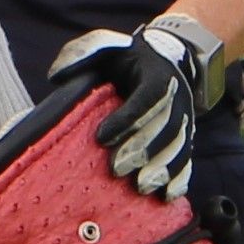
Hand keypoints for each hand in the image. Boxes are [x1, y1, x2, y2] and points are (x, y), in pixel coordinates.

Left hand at [52, 12, 227, 200]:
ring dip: (162, 169)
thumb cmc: (127, 58)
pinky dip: (179, 179)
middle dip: (142, 149)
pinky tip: (166, 197)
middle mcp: (178, 97)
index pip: (149, 97)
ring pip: (179, 146)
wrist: (168, 60)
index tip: (101, 137)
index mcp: (157, 74)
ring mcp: (185, 119)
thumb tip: (56, 76)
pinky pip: (187, 159)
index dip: (128, 118)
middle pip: (166, 127)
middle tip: (116, 169)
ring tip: (139, 187)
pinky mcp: (186, 137)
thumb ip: (82, 54)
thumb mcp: (106, 46)